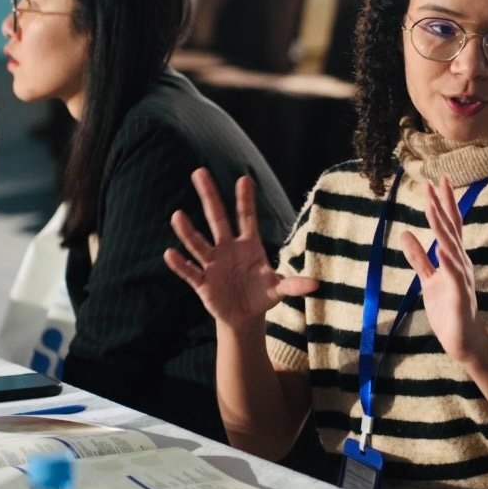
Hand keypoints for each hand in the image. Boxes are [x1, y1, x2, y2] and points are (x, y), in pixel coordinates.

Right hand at [165, 169, 316, 331]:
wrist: (244, 316)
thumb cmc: (261, 295)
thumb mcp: (278, 289)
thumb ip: (294, 285)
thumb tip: (317, 284)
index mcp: (248, 245)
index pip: (246, 217)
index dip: (245, 200)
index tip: (244, 178)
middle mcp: (227, 249)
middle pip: (217, 218)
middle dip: (209, 196)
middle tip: (199, 171)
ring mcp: (213, 264)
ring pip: (198, 244)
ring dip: (188, 231)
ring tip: (177, 215)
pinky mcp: (202, 283)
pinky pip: (189, 271)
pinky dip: (180, 264)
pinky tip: (170, 253)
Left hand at [400, 176, 487, 364]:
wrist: (464, 340)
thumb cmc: (448, 309)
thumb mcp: (428, 280)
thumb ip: (418, 257)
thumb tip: (405, 233)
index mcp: (453, 258)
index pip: (449, 225)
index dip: (444, 203)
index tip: (437, 181)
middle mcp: (460, 262)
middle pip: (451, 229)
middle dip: (442, 205)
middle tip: (434, 182)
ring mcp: (462, 277)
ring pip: (452, 246)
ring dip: (442, 227)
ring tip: (433, 207)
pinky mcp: (460, 294)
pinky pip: (454, 274)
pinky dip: (448, 260)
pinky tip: (442, 248)